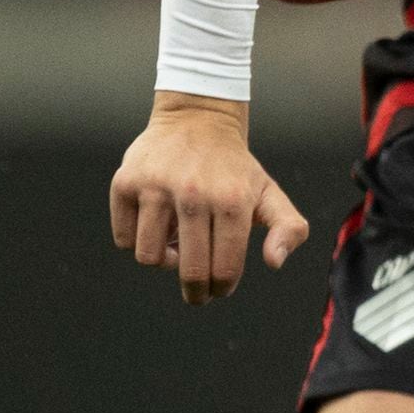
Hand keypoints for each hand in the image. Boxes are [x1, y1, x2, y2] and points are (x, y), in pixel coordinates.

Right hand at [110, 93, 308, 304]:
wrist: (196, 119)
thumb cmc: (234, 169)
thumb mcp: (269, 193)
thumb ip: (288, 228)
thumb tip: (273, 263)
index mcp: (232, 201)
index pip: (225, 268)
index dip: (222, 287)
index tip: (219, 288)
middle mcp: (193, 193)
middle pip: (189, 270)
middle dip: (195, 291)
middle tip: (197, 293)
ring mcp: (155, 186)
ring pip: (149, 258)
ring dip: (163, 262)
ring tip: (176, 246)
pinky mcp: (125, 182)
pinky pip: (125, 238)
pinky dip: (137, 242)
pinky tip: (156, 227)